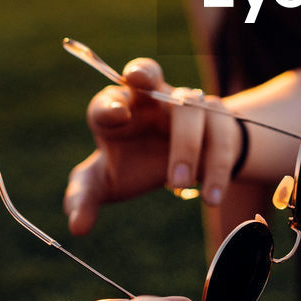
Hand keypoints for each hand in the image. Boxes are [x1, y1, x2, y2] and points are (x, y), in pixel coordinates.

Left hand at [64, 58, 245, 233]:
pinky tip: (211, 197)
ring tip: (177, 185)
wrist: (180, 166)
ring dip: (185, 146)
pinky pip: (223, 134)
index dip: (111, 103)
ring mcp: (187, 105)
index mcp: (117, 107)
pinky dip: (218, 166)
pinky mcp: (218, 119)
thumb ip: (85, 199)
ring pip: (191, 110)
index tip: (117, 115)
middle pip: (148, 74)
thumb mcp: (104, 184)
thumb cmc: (131, 166)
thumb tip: (77, 226)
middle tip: (139, 85)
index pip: (109, 97)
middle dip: (144, 74)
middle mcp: (151, 98)